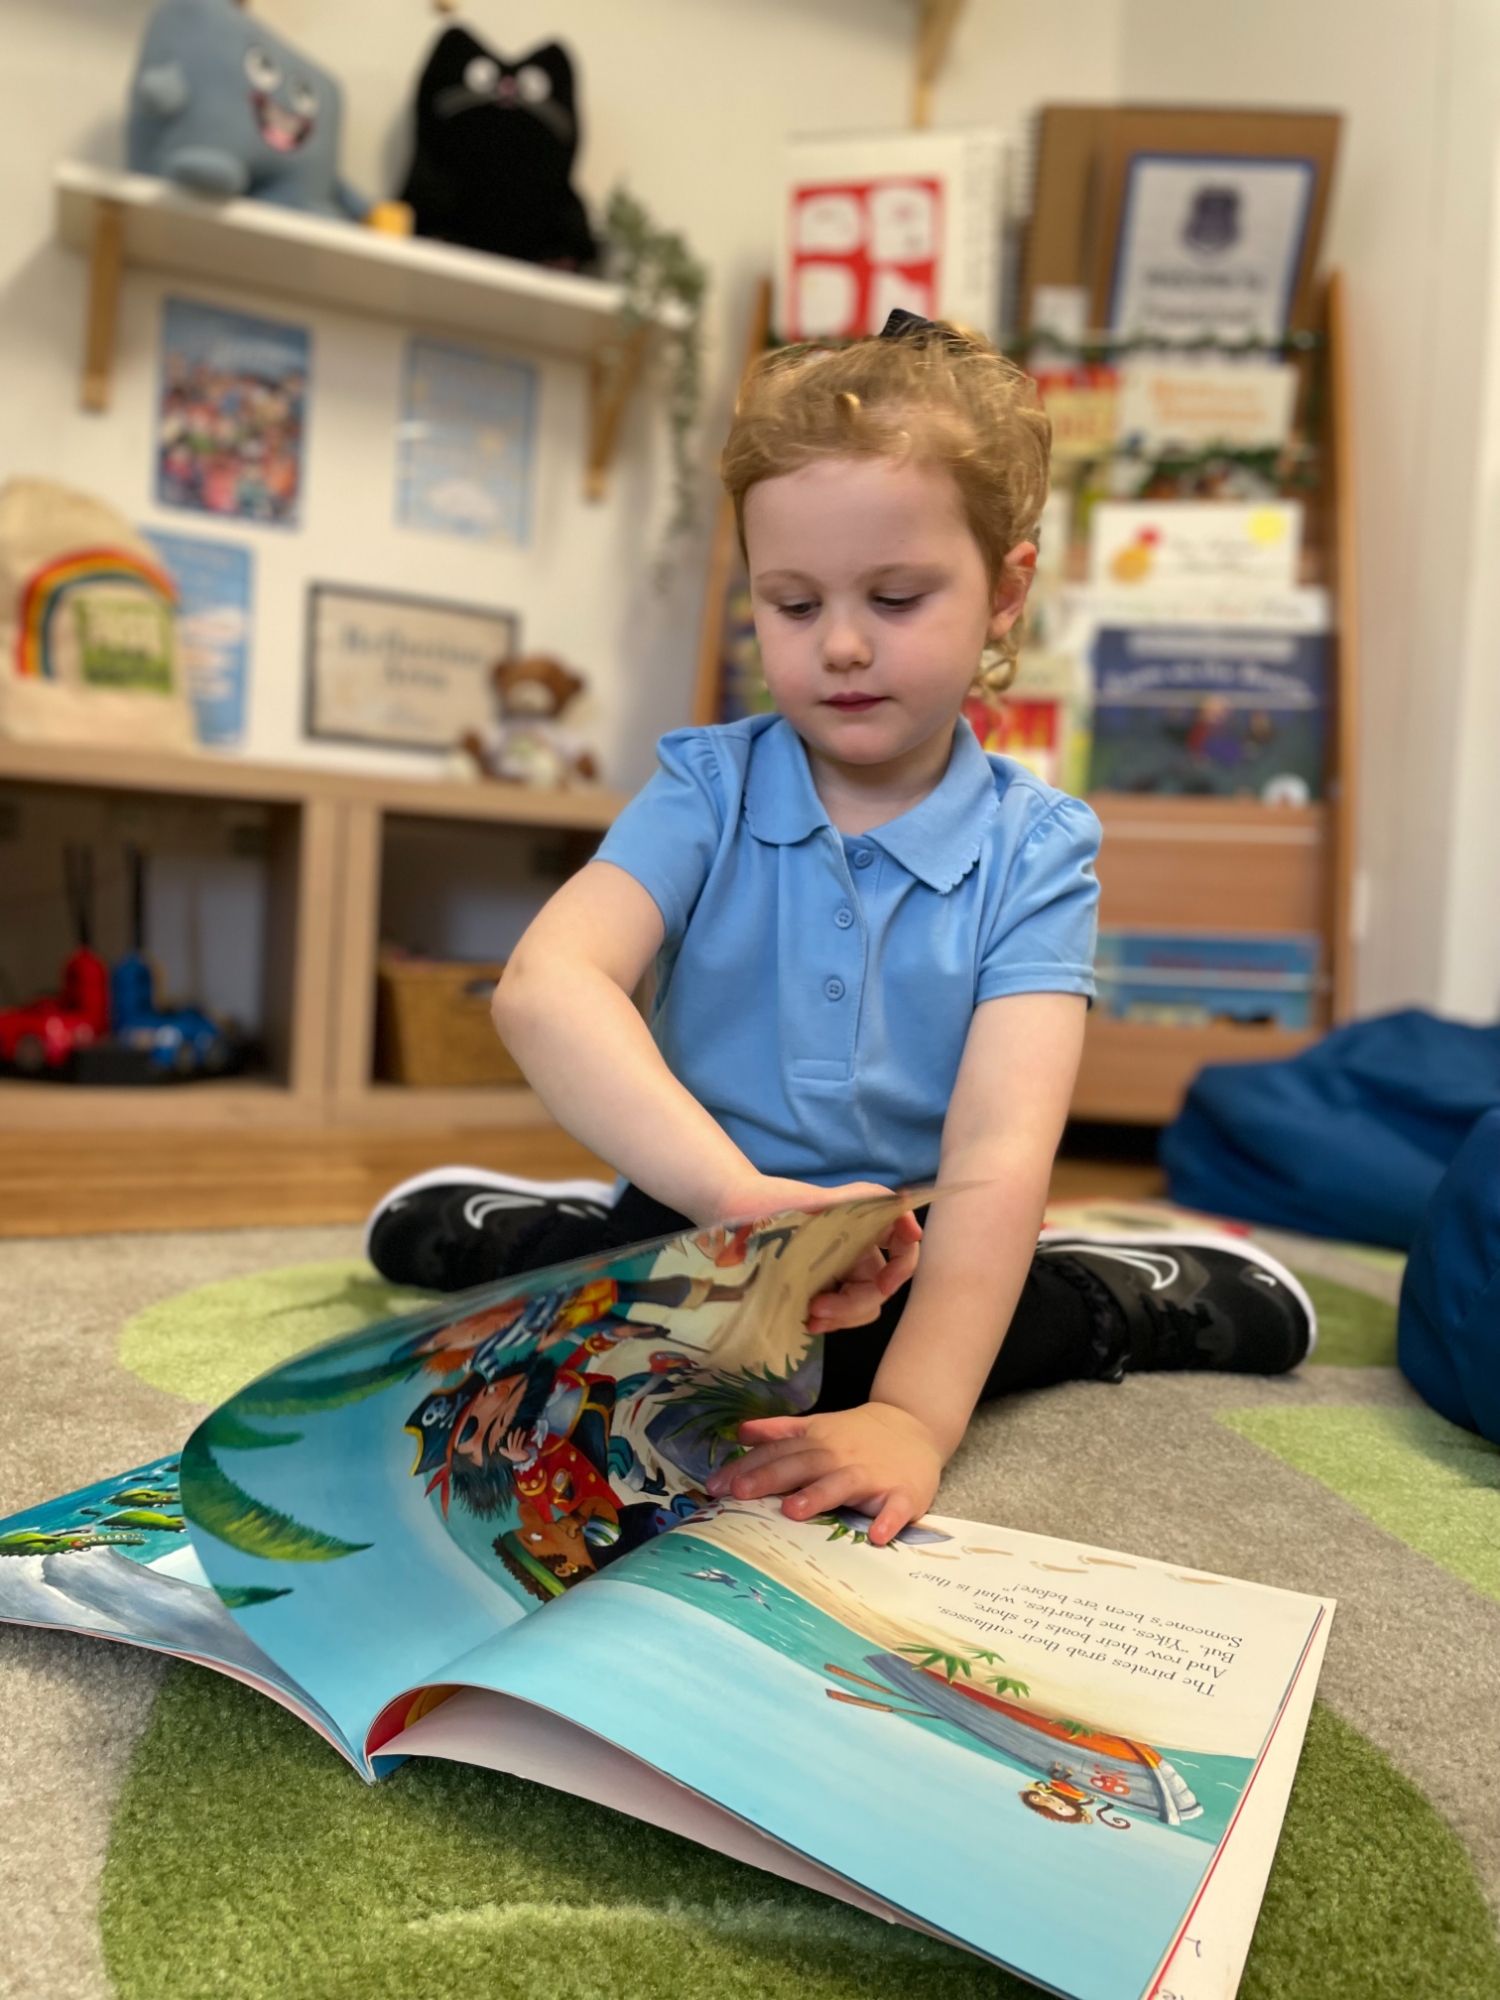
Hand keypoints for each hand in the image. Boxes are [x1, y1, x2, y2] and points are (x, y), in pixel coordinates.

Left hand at [704, 1402, 943, 1544]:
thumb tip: (739, 1433)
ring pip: (842, 1484)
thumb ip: (780, 1432)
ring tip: (793, 1511)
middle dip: (771, 1478)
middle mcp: (840, 1457)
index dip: (746, 1468)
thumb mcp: (818, 1426)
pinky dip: (887, 1520)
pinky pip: (896, 1509)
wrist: (915, 1426)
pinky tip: (876, 1535)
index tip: (715, 1486)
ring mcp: (873, 1475)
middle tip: (740, 1494)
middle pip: (802, 1465)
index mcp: (817, 1442)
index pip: (776, 1453)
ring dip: (818, 1496)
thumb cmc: (856, 1435)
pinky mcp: (903, 1493)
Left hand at [705, 1174, 921, 1330]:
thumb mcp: (820, 1197)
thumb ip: (864, 1197)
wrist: (735, 1216)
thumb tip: (904, 1205)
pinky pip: (839, 1313)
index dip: (904, 1264)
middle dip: (857, 1304)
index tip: (887, 1283)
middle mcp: (856, 1250)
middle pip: (880, 1286)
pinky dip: (830, 1321)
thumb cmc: (776, 1202)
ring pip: (862, 1305)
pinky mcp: (819, 1289)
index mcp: (863, 1225)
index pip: (903, 1244)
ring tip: (811, 1319)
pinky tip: (807, 1322)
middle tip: (820, 1308)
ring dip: (844, 1317)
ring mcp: (838, 1272)